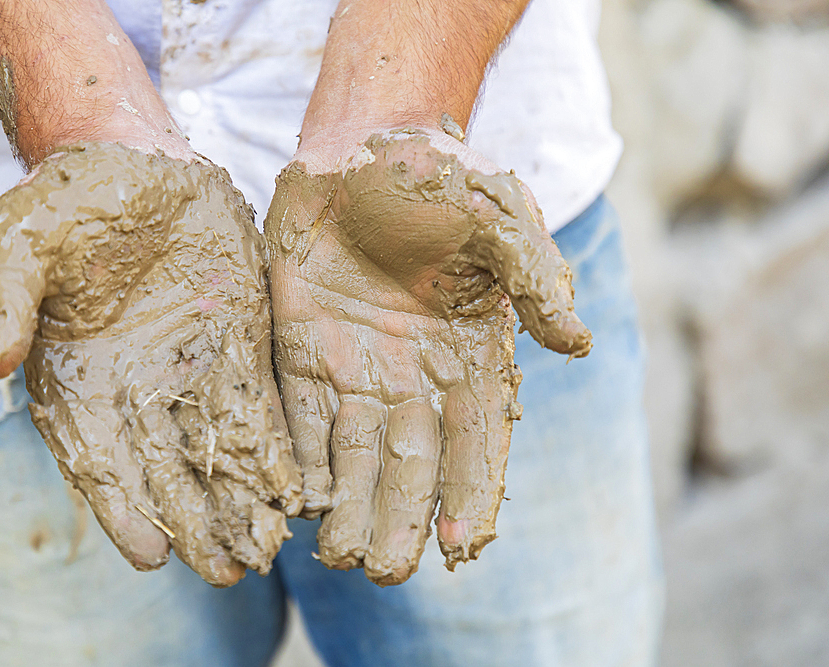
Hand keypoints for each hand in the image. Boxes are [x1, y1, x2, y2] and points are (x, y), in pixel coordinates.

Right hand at [0, 141, 301, 585]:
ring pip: (218, 449)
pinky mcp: (240, 343)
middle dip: (198, 523)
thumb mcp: (19, 239)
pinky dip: (276, 445)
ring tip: (271, 546)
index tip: (153, 555)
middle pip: (168, 471)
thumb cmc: (66, 201)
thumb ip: (3, 299)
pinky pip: (259, 403)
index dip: (125, 508)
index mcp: (78, 379)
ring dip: (244, 500)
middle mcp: (137, 389)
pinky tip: (298, 486)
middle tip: (230, 569)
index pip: (100, 460)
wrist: (132, 162)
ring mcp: (192, 369)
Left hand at [265, 128, 590, 585]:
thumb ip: (534, 278)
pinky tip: (296, 502)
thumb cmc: (437, 173)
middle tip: (386, 573)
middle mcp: (414, 375)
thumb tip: (577, 343)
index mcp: (469, 354)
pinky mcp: (300, 350)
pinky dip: (298, 459)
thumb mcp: (497, 216)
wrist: (359, 142)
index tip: (460, 547)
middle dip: (403, 520)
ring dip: (349, 507)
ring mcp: (355, 366)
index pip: (478, 440)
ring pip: (355, 455)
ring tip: (339, 558)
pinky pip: (297, 416)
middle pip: (413, 464)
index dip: (472, 494)